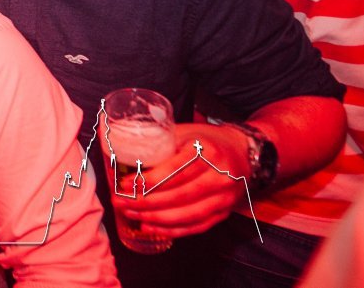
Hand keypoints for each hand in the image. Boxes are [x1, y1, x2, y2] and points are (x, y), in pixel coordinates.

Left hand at [114, 122, 250, 238]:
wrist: (242, 152)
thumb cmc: (205, 140)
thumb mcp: (184, 133)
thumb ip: (160, 145)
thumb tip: (124, 156)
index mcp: (206, 151)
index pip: (174, 170)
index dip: (147, 180)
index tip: (125, 184)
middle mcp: (219, 175)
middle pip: (179, 195)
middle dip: (145, 202)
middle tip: (120, 202)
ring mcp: (224, 197)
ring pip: (187, 214)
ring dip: (155, 218)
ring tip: (131, 215)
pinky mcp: (225, 212)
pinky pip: (197, 226)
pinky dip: (172, 230)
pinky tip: (150, 226)